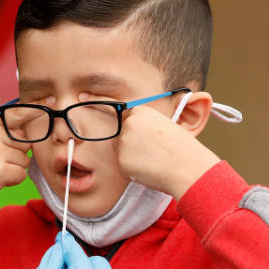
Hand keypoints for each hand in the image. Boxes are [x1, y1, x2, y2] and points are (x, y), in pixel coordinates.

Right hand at [0, 111, 31, 214]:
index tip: (49, 104)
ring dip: (14, 168)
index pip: (19, 112)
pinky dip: (12, 180)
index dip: (36, 111)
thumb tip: (30, 121)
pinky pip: (22, 174)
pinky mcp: (1, 171)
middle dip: (17, 153)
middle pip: (25, 140)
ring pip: (25, 159)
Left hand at [79, 92, 220, 199]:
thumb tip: (129, 125)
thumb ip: (145, 124)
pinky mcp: (122, 160)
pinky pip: (122, 165)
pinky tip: (148, 168)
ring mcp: (124, 142)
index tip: (81, 98)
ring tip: (153, 159)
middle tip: (151, 150)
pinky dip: (133, 170)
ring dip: (132, 157)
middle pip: (119, 134)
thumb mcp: (166, 126)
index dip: (96, 101)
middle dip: (129, 143)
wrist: (187, 167)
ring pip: (120, 150)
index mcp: (142, 112)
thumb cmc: (181, 149)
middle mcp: (130, 124)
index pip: (116, 106)